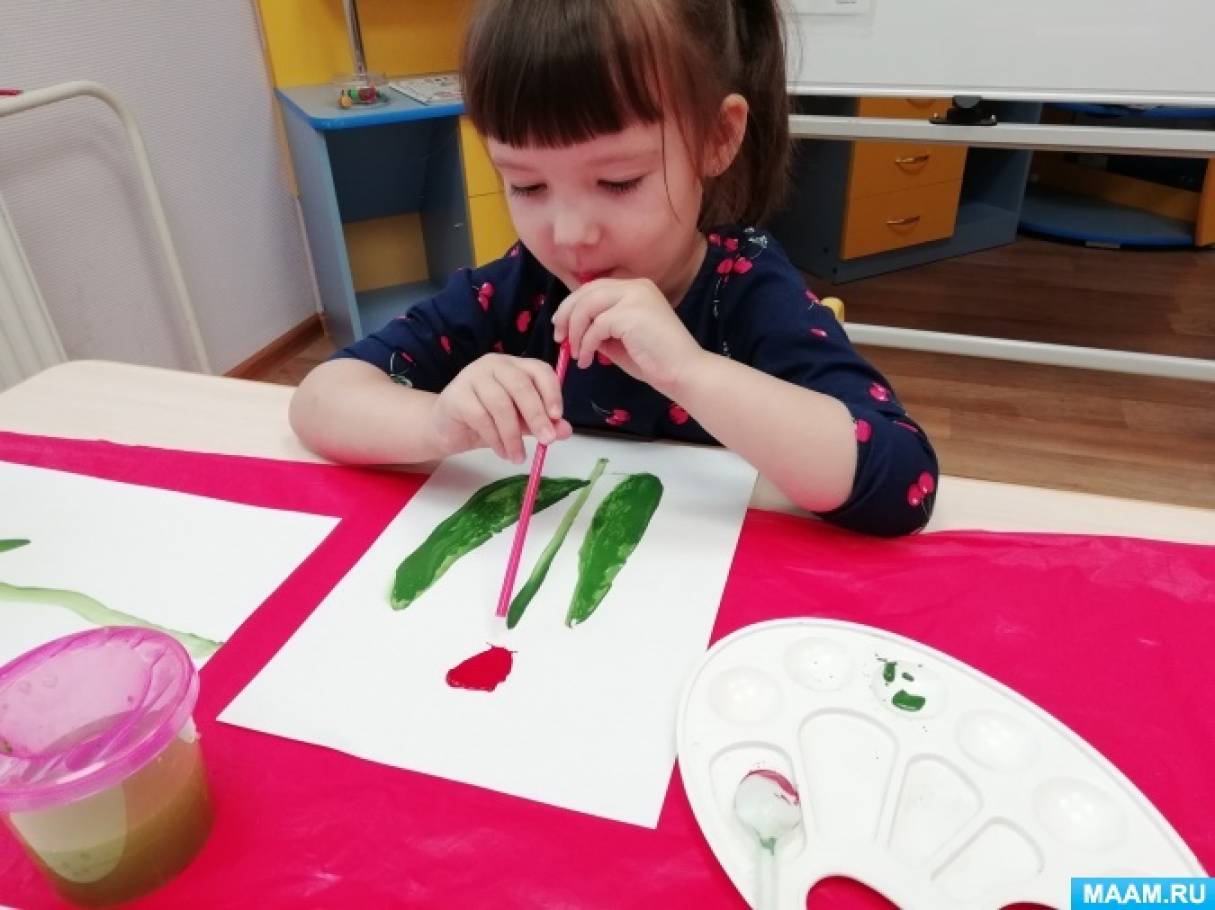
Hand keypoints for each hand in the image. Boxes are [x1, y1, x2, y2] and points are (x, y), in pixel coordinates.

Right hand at [429, 354, 572, 462]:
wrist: (447, 428)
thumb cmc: (488, 421)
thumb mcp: (520, 422)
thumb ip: (543, 422)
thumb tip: (565, 430)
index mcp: (515, 366)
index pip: (539, 370)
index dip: (552, 392)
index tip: (558, 416)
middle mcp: (494, 364)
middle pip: (521, 386)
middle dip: (537, 415)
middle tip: (547, 440)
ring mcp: (473, 376)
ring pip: (501, 404)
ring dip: (513, 435)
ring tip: (519, 457)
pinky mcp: (457, 395)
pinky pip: (481, 418)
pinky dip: (496, 439)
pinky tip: (502, 452)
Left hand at [552, 278, 704, 392]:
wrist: (684, 372)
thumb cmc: (655, 361)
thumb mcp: (620, 341)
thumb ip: (600, 330)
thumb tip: (574, 331)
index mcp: (636, 288)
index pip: (594, 288)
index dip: (572, 305)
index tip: (561, 327)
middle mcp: (636, 286)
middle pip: (586, 291)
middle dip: (567, 314)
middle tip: (559, 338)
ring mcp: (635, 297)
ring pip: (587, 306)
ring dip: (575, 332)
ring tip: (577, 354)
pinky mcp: (631, 313)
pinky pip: (596, 326)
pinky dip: (586, 344)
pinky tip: (588, 360)